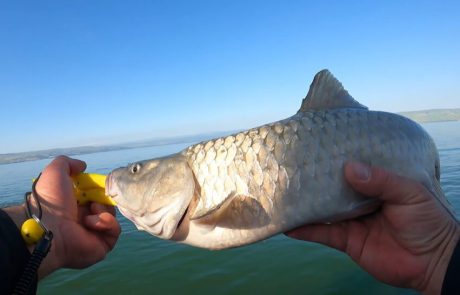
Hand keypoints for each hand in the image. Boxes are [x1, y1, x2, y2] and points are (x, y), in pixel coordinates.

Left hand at [13, 156, 120, 277]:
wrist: (47, 228)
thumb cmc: (50, 200)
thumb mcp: (55, 172)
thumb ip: (68, 163)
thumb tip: (83, 165)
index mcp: (74, 205)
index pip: (95, 195)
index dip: (99, 188)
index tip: (99, 184)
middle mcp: (83, 220)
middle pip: (106, 206)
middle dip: (104, 200)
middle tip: (96, 199)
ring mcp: (93, 234)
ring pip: (112, 217)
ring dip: (104, 211)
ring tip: (91, 211)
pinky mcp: (102, 246)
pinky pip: (114, 232)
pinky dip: (107, 224)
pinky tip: (92, 222)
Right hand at [286, 162, 459, 294]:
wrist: (432, 262)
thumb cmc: (427, 221)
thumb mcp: (410, 193)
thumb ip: (382, 180)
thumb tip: (350, 168)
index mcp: (376, 184)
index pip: (352, 169)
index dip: (336, 160)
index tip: (317, 148)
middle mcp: (359, 200)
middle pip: (332, 188)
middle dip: (315, 180)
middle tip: (292, 168)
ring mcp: (351, 221)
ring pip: (323, 210)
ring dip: (304, 204)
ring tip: (283, 194)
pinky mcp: (347, 241)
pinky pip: (323, 234)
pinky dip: (306, 230)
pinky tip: (289, 225)